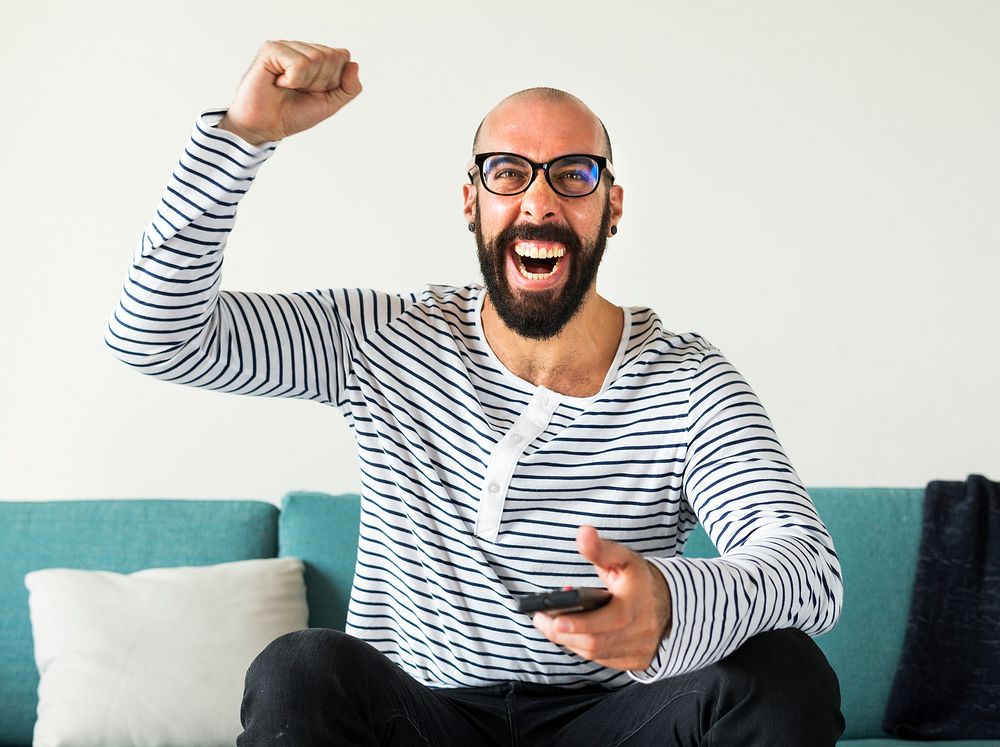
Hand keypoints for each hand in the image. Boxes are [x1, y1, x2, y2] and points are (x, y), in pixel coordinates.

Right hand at [219, 40, 361, 144]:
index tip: (315, 92)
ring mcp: (287, 46)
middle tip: (299, 91)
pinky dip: (293, 80)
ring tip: (288, 87)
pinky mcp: (272, 49)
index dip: (333, 81)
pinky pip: (299, 63)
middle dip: (319, 81)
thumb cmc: (293, 114)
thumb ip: (349, 88)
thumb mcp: (330, 104)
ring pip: (316, 58)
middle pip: (331, 56)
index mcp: (317, 56)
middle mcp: (302, 47)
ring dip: (305, 81)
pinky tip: (279, 83)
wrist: (266, 127)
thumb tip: (353, 63)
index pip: (343, 57)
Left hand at [532, 525, 672, 670]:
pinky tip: (569, 636)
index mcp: (637, 603)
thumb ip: (600, 549)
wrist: (670, 603)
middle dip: (564, 633)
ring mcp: (639, 649)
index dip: (581, 623)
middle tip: (540, 619)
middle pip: (596, 641)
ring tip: (549, 625)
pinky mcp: (636, 661)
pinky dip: (583, 649)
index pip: (610, 619)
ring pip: (596, 653)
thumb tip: (583, 533)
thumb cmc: (639, 578)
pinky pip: (603, 660)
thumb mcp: (622, 558)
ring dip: (569, 641)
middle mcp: (641, 630)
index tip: (555, 620)